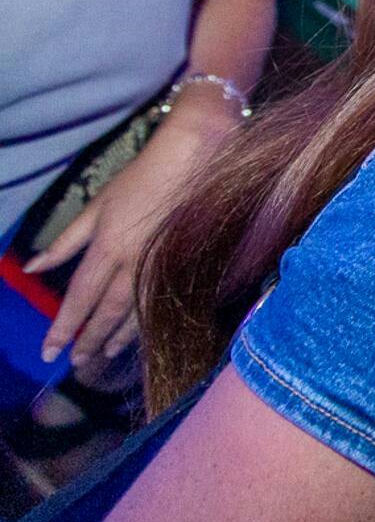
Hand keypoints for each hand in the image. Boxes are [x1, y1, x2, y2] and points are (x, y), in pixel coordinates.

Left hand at [26, 119, 220, 367]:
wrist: (196, 159)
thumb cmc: (142, 177)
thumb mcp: (98, 205)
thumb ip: (66, 241)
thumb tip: (32, 268)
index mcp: (108, 247)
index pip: (80, 298)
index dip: (63, 327)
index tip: (48, 351)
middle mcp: (133, 263)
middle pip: (108, 312)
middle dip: (89, 339)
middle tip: (76, 363)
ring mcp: (162, 265)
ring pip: (137, 313)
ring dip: (118, 338)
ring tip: (104, 354)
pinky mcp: (186, 264)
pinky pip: (162, 302)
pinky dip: (147, 322)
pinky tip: (139, 332)